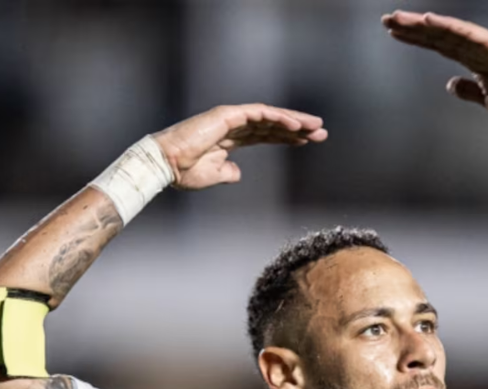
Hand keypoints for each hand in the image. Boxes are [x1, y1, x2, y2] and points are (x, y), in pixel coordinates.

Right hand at [153, 104, 327, 189]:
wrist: (166, 166)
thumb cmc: (184, 172)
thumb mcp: (214, 175)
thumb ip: (228, 173)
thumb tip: (238, 173)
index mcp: (231, 139)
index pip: (265, 135)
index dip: (287, 137)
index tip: (307, 140)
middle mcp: (234, 126)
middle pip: (273, 124)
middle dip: (298, 128)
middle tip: (321, 132)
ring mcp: (231, 118)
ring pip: (270, 116)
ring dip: (295, 121)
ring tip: (315, 127)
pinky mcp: (228, 115)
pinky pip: (259, 113)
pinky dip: (279, 118)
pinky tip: (296, 125)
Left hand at [382, 11, 487, 135]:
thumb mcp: (487, 100)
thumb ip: (468, 90)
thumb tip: (450, 84)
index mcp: (473, 59)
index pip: (439, 45)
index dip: (416, 37)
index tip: (393, 32)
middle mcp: (478, 48)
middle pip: (439, 34)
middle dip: (412, 27)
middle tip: (386, 20)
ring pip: (449, 31)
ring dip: (423, 24)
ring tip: (399, 19)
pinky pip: (470, 35)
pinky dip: (450, 27)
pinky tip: (430, 21)